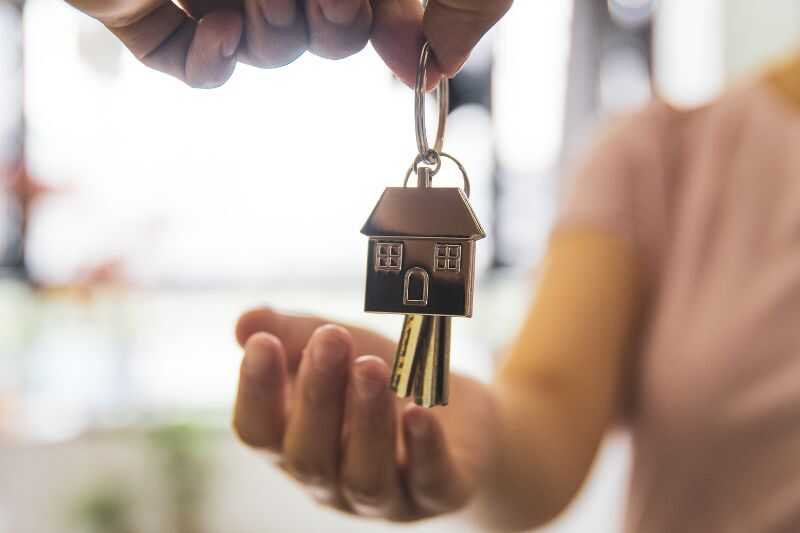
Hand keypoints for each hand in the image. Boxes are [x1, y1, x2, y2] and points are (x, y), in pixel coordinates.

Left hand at [66, 0, 512, 87]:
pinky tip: (222, 29)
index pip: (384, 16)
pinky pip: (192, 67)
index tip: (413, 66)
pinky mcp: (158, 0)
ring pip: (271, 51)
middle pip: (332, 38)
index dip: (401, 42)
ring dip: (279, 38)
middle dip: (338, 30)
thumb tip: (432, 74)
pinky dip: (213, 66)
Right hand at [233, 308, 498, 519]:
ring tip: (372, 367)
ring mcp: (385, 498)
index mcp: (294, 446)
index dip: (256, 392)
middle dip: (318, 395)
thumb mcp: (342, 352)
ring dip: (366, 420)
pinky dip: (423, 446)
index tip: (263, 343)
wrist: (460, 417)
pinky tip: (419, 410)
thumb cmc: (384, 382)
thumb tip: (244, 324)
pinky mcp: (439, 493)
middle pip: (310, 455)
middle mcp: (332, 481)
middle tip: (331, 339)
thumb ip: (295, 335)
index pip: (258, 432)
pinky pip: (429, 480)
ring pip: (365, 476)